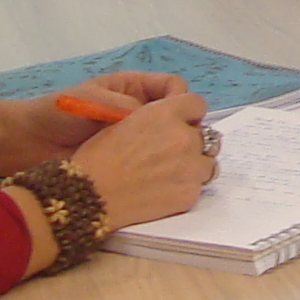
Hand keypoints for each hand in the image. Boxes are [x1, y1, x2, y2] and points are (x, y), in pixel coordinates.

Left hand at [0, 71, 191, 176]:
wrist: (26, 143)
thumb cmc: (56, 111)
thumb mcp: (90, 99)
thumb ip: (122, 107)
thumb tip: (157, 119)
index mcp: (134, 90)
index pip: (173, 89)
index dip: (180, 99)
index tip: (177, 115)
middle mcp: (139, 114)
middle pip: (177, 117)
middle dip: (183, 128)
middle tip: (182, 144)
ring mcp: (134, 141)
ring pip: (168, 144)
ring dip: (172, 151)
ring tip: (172, 162)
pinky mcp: (126, 165)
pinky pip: (151, 166)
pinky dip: (157, 171)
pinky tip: (155, 178)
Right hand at [62, 88, 212, 227]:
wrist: (91, 195)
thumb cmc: (98, 157)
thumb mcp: (124, 122)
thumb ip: (156, 119)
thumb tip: (172, 123)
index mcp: (166, 114)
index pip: (197, 104)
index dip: (190, 115)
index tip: (183, 124)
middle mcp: (184, 137)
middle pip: (206, 136)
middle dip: (191, 143)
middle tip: (171, 155)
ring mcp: (190, 167)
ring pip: (208, 163)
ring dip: (194, 166)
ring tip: (170, 175)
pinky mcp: (190, 194)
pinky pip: (198, 187)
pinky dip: (185, 188)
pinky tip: (164, 192)